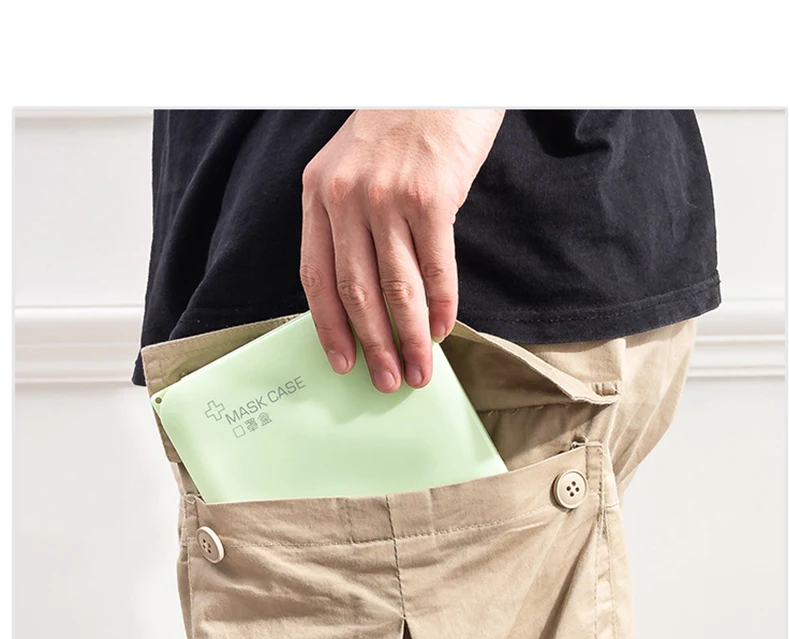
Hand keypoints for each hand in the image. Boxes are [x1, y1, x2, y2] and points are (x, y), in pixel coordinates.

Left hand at [299, 109, 504, 391]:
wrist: (439, 75)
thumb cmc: (399, 125)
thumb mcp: (352, 166)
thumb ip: (349, 222)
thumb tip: (367, 295)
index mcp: (318, 193)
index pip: (316, 276)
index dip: (329, 327)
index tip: (341, 362)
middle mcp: (346, 197)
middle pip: (355, 291)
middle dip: (372, 346)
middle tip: (386, 381)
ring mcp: (388, 197)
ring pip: (396, 288)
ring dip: (409, 339)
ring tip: (420, 370)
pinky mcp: (432, 196)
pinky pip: (436, 267)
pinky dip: (442, 305)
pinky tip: (443, 330)